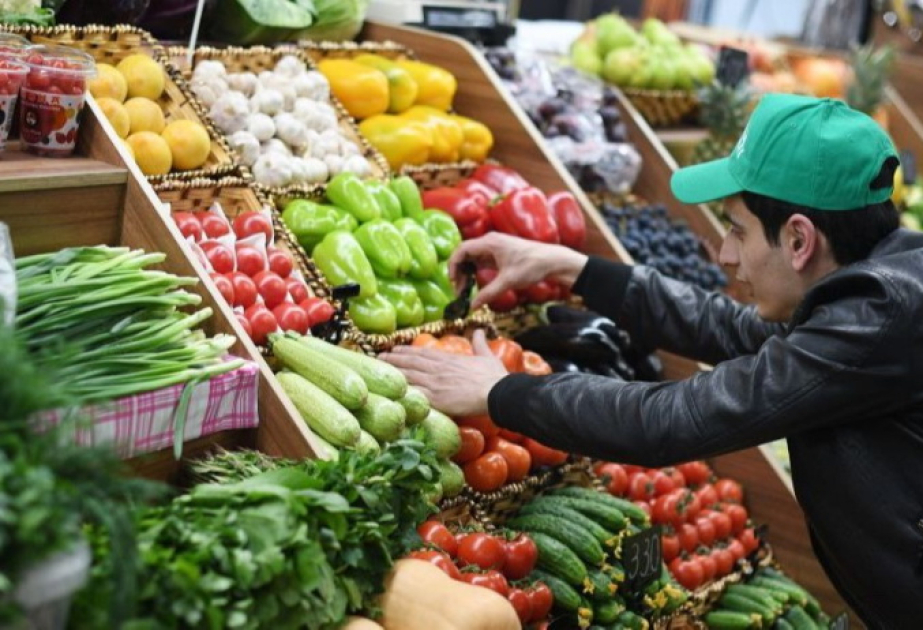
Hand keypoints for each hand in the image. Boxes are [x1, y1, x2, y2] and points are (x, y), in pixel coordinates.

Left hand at [380, 330, 506, 416]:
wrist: (496, 392)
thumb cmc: (494, 377)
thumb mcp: (487, 356)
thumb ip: (480, 344)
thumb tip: (479, 331)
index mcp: (449, 359)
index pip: (423, 353)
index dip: (407, 351)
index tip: (396, 348)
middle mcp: (439, 369)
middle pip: (411, 362)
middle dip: (394, 359)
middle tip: (379, 357)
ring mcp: (435, 383)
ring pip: (409, 375)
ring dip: (393, 372)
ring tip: (380, 369)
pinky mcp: (435, 399)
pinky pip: (414, 393)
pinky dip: (402, 390)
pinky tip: (390, 390)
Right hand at [449, 233, 587, 308]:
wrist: (552, 261)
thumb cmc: (531, 266)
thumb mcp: (508, 281)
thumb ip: (488, 293)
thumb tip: (472, 307)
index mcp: (489, 242)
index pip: (462, 250)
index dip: (453, 265)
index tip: (452, 281)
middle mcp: (489, 242)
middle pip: (464, 254)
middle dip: (458, 271)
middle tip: (458, 290)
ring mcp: (494, 247)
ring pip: (472, 258)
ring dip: (466, 272)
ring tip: (465, 289)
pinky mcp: (499, 254)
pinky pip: (481, 261)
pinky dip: (475, 272)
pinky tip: (475, 284)